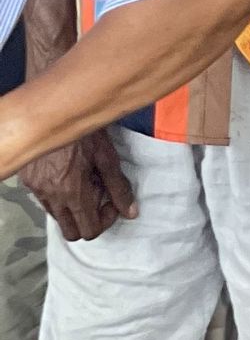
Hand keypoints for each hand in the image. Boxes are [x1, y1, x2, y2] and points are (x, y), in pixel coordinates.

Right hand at [20, 128, 136, 241]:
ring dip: (74, 208)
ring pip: (57, 217)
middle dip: (89, 219)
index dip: (106, 219)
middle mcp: (51, 195)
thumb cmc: (82, 128)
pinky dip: (59, 197)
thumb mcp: (106, 155)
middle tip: (101, 196)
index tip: (113, 202)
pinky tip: (70, 176)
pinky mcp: (29, 181)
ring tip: (86, 182)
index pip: (89, 229)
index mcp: (72, 191)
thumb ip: (118, 187)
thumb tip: (131, 211)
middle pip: (71, 231)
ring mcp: (37, 189)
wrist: (55, 108)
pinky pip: (45, 201)